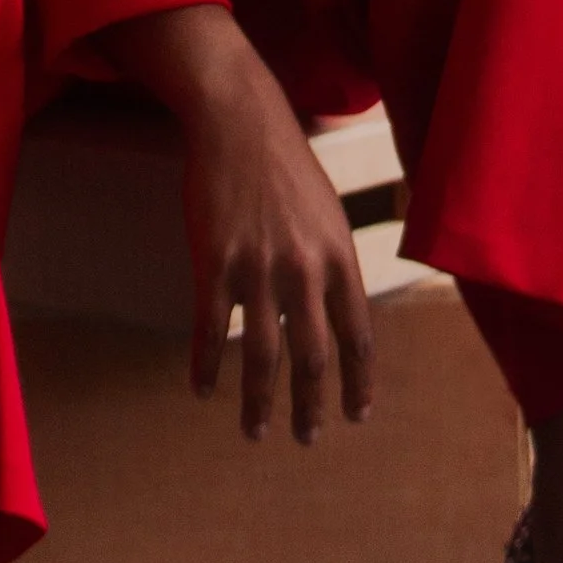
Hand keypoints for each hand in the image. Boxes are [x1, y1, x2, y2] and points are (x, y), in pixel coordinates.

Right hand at [96, 3, 375, 438]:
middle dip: (311, 406)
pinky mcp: (214, 262)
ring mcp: (258, 267)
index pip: (358, 335)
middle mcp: (305, 269)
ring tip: (256, 432)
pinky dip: (207, 365)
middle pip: (313, 356)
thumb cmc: (286, 167)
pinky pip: (212, 329)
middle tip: (307, 439)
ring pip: (263, 354)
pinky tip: (203, 390)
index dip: (359, 381)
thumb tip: (337, 316)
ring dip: (260, 401)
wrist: (240, 123)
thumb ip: (333, 266)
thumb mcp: (328, 214)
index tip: (356, 415)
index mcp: (340, 257)